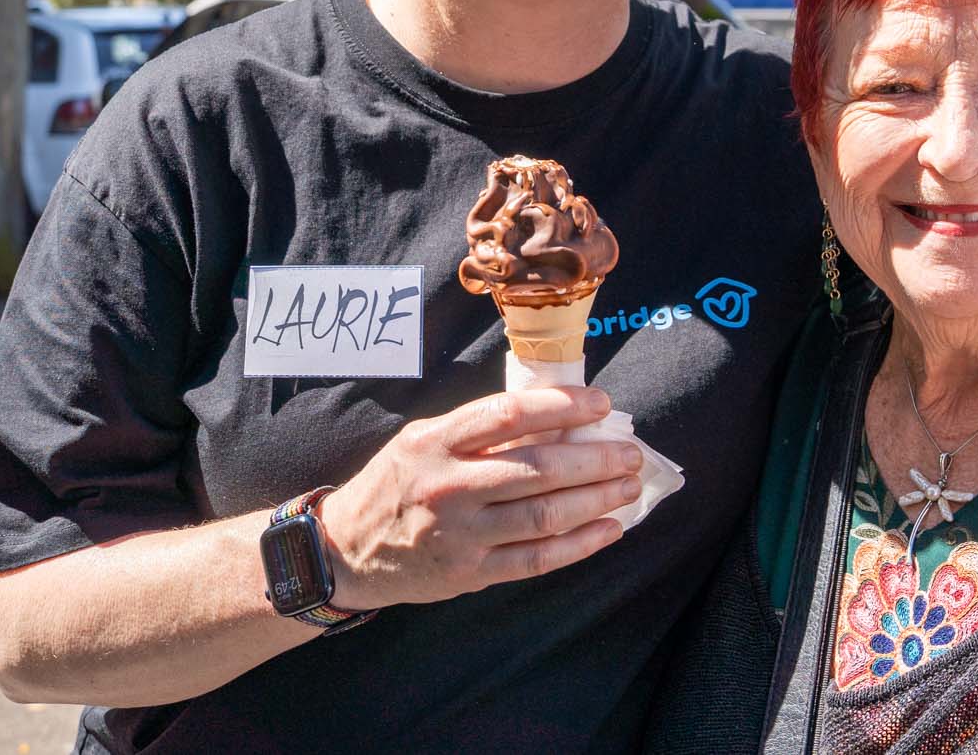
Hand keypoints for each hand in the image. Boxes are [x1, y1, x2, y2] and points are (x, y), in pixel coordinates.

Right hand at [318, 386, 641, 608]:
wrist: (346, 550)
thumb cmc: (397, 483)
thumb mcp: (423, 439)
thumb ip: (478, 429)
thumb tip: (555, 419)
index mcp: (436, 442)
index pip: (509, 415)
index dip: (562, 407)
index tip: (601, 403)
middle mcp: (448, 486)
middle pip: (537, 469)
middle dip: (594, 460)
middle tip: (631, 452)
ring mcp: (460, 534)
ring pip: (543, 516)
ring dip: (596, 500)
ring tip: (629, 486)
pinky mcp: (470, 573)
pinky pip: (536, 560)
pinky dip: (580, 545)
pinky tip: (610, 529)